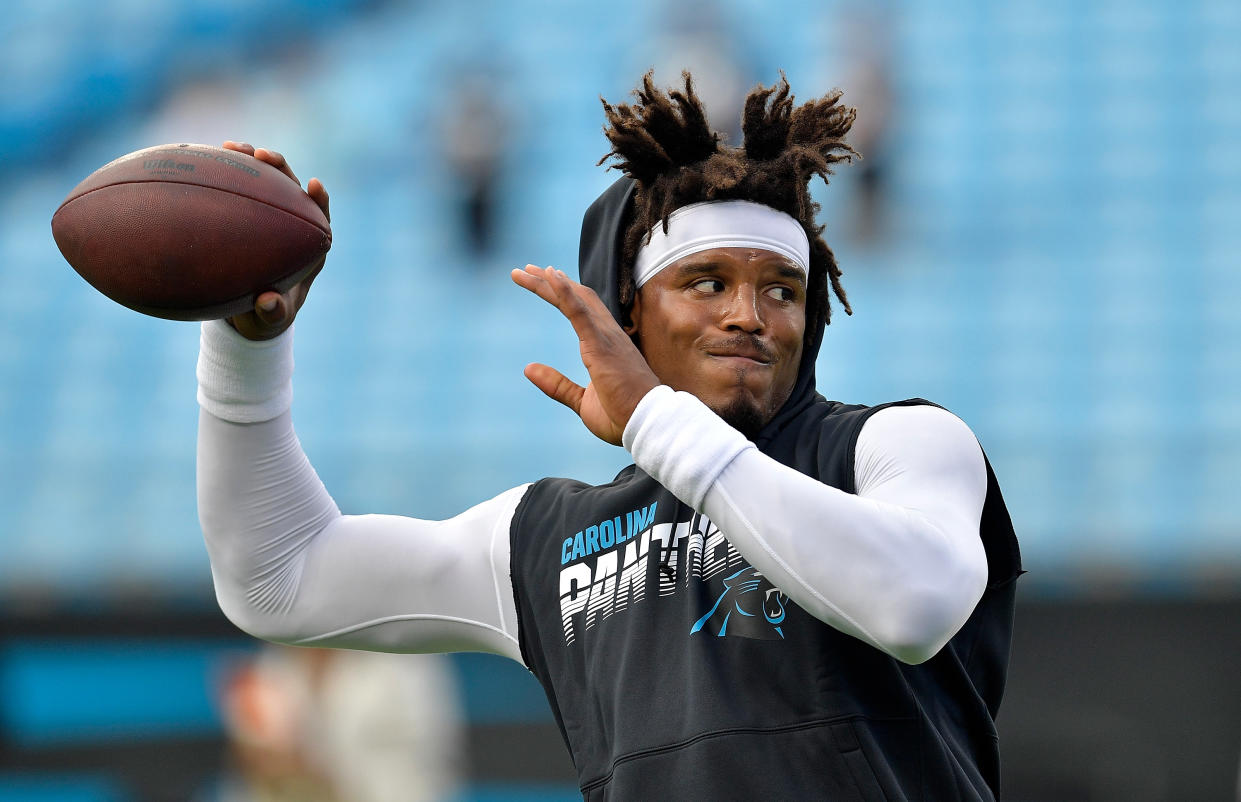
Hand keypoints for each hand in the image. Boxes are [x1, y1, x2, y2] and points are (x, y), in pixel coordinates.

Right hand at [222, 141, 330, 340]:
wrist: (246, 313)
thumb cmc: (267, 316)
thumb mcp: (269, 321)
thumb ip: (272, 313)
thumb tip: (267, 301)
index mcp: (308, 246)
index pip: (320, 217)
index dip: (319, 199)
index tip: (313, 185)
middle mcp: (290, 225)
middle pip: (291, 188)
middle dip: (280, 167)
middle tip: (262, 156)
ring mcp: (266, 216)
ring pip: (263, 181)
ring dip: (249, 161)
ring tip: (231, 147)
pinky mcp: (243, 213)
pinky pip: (234, 188)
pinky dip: (222, 174)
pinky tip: (201, 161)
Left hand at [512, 265, 659, 445]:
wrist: (647, 425)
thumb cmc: (621, 416)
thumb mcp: (580, 401)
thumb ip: (556, 384)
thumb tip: (528, 369)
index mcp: (605, 346)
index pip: (581, 310)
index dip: (561, 294)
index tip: (540, 280)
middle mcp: (608, 335)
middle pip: (576, 298)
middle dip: (549, 282)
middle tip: (524, 270)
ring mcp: (606, 337)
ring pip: (575, 299)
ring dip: (549, 283)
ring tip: (524, 271)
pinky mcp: (601, 345)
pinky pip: (579, 312)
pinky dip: (564, 292)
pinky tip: (550, 276)